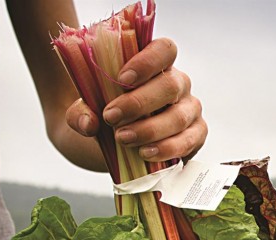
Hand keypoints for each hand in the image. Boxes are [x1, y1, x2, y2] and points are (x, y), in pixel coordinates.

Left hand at [67, 38, 206, 161]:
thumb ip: (80, 114)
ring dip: (150, 129)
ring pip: (179, 116)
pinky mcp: (195, 135)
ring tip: (123, 139)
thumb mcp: (83, 112)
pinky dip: (168, 148)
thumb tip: (89, 123)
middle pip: (170, 85)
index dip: (146, 62)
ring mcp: (189, 110)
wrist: (113, 146)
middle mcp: (178, 83)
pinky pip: (189, 140)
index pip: (164, 50)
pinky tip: (145, 153)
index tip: (121, 79)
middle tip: (111, 118)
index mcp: (156, 65)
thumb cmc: (104, 117)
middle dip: (139, 103)